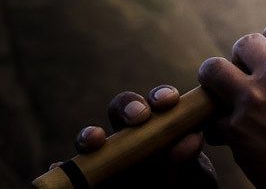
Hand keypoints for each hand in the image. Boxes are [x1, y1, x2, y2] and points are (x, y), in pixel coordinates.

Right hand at [55, 86, 216, 187]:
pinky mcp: (86, 178)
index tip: (168, 102)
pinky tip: (60, 166)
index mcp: (162, 126)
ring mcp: (106, 157)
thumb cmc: (185, 186)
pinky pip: (69, 170)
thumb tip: (191, 139)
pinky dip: (63, 166)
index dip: (160, 96)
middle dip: (128, 106)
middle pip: (122, 109)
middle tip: (139, 117)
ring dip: (89, 134)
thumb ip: (190, 161)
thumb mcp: (194, 178)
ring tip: (94, 140)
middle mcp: (131, 136)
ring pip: (91, 137)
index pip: (157, 102)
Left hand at [198, 19, 265, 188]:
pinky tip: (229, 133)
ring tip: (221, 90)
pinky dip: (218, 126)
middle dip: (243, 56)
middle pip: (245, 43)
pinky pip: (212, 118)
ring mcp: (254, 97)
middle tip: (247, 72)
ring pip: (213, 68)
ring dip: (216, 78)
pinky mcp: (236, 127)